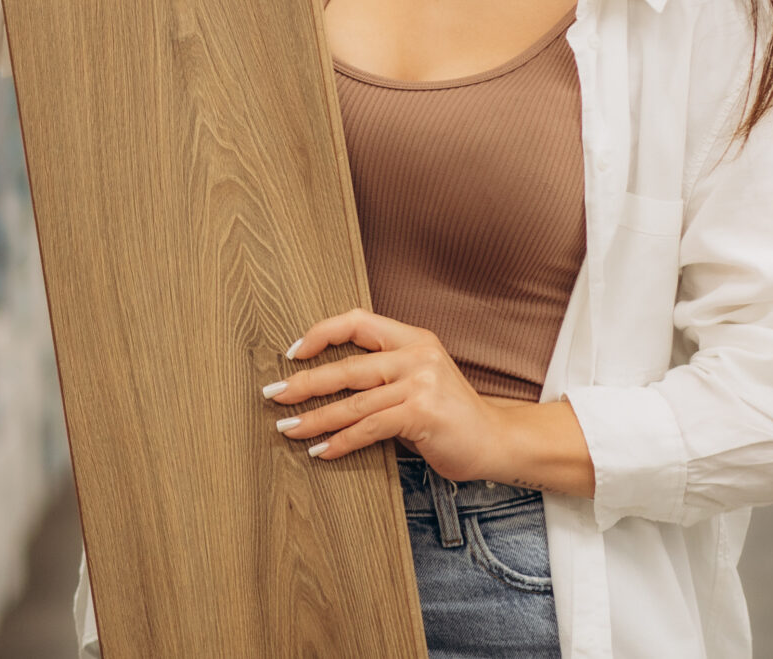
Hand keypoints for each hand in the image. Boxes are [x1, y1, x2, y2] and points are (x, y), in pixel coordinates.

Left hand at [263, 309, 594, 494]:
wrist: (498, 441)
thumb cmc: (452, 415)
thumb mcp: (420, 380)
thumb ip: (384, 376)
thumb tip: (328, 387)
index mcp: (414, 338)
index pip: (358, 321)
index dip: (322, 333)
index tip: (294, 352)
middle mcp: (416, 355)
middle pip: (348, 366)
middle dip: (305, 383)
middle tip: (275, 395)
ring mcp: (420, 383)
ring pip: (354, 402)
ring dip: (316, 418)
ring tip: (289, 428)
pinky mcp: (421, 414)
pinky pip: (370, 428)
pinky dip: (342, 442)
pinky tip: (323, 451)